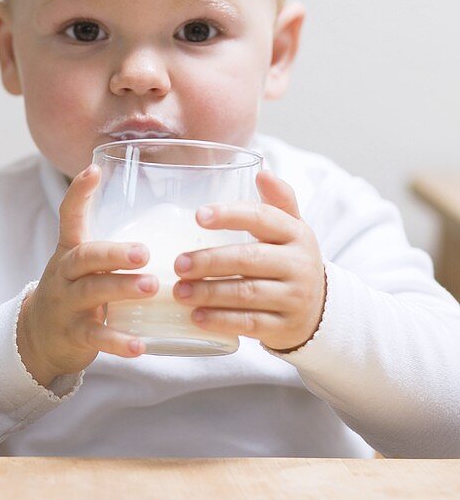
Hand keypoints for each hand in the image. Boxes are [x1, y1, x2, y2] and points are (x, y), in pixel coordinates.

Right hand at [17, 164, 157, 386]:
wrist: (37, 337)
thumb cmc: (74, 291)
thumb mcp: (82, 263)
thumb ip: (110, 244)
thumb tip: (162, 217)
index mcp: (71, 250)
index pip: (69, 215)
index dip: (79, 192)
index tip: (93, 170)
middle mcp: (65, 273)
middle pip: (85, 256)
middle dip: (114, 253)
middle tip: (144, 252)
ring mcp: (66, 304)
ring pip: (92, 293)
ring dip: (121, 289)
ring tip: (151, 287)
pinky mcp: (73, 333)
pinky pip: (95, 336)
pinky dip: (118, 341)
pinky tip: (139, 346)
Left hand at [172, 171, 326, 352]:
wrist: (321, 311)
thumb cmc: (291, 261)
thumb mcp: (292, 229)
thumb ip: (278, 201)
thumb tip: (262, 171)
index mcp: (296, 233)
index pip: (263, 218)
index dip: (230, 215)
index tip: (198, 215)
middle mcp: (299, 264)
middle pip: (249, 259)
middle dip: (210, 261)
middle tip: (178, 264)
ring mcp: (295, 298)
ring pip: (247, 294)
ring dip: (209, 293)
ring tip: (180, 291)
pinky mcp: (286, 327)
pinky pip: (250, 324)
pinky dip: (221, 320)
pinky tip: (196, 316)